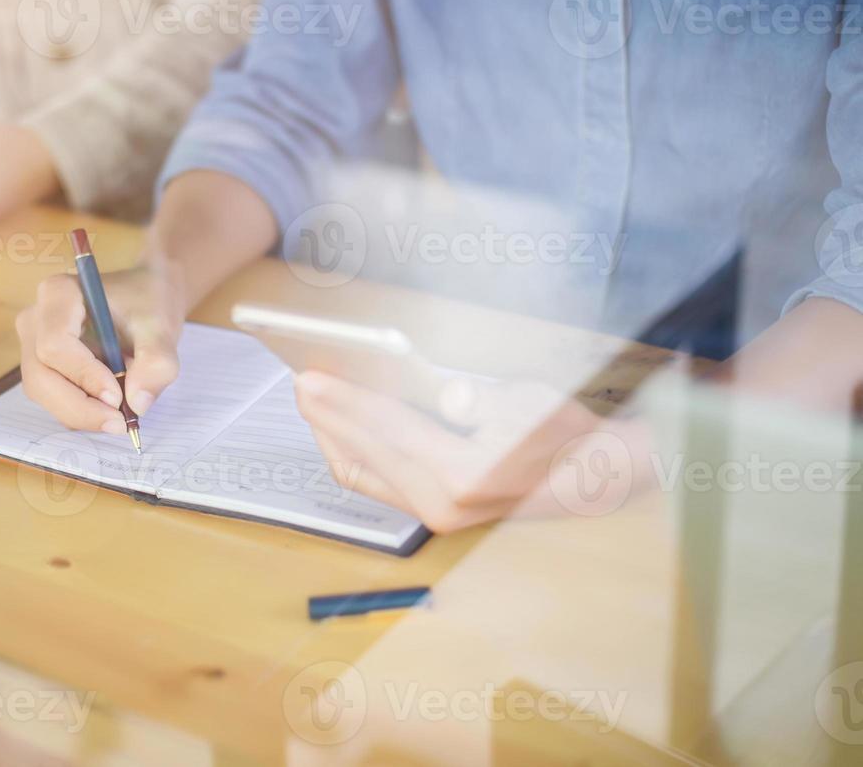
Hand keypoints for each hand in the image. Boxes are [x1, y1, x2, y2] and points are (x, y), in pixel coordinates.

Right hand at [16, 262, 186, 435]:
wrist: (145, 298)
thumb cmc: (148, 302)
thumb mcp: (162, 327)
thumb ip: (156, 362)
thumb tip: (137, 404)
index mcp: (58, 293)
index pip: (55, 344)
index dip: (84, 376)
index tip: (118, 396)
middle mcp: (36, 318)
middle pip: (40, 375)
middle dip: (79, 406)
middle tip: (119, 423)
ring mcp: (33, 343)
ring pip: (42, 392)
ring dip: (81, 412)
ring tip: (120, 414)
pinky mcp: (42, 366)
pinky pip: (52, 398)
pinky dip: (80, 411)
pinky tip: (109, 408)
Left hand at [294, 372, 653, 531]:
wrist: (592, 479)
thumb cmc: (562, 434)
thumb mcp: (529, 402)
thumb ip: (478, 397)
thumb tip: (445, 392)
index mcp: (465, 474)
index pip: (385, 428)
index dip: (342, 399)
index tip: (310, 375)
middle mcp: (442, 503)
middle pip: (363, 454)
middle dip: (325, 416)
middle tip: (299, 381)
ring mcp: (436, 515)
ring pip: (361, 474)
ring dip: (331, 435)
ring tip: (310, 401)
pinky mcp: (434, 515)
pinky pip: (376, 485)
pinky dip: (350, 454)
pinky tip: (336, 429)